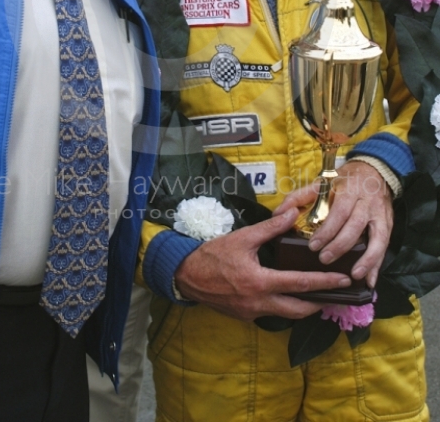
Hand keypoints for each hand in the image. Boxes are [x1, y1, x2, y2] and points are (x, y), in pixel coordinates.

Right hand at [174, 207, 351, 321]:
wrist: (187, 275)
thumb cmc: (214, 254)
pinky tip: (289, 296)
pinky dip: (284, 306)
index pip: (301, 284)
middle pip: (300, 309)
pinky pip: (271, 314)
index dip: (325, 283)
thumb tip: (292, 213)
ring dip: (304, 307)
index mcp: (260, 282)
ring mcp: (252, 313)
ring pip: (287, 315)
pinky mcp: (246, 317)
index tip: (344, 281)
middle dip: (322, 303)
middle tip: (339, 296)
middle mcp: (259, 302)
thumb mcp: (243, 237)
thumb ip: (270, 228)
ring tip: (319, 297)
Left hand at [275, 161, 392, 287]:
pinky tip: (370, 280)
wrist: (374, 171)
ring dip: (366, 259)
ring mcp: (380, 214)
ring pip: (376, 238)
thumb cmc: (343, 180)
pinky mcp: (388, 224)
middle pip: (355, 225)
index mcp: (348, 190)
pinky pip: (384, 246)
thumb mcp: (321, 183)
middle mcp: (366, 202)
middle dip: (340, 245)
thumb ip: (298, 197)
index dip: (328, 230)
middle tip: (324, 259)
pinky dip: (377, 264)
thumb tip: (278, 214)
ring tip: (353, 275)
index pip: (339, 211)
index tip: (313, 246)